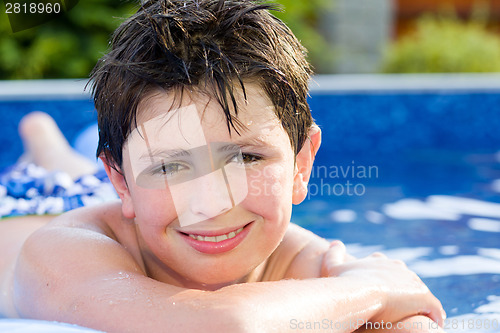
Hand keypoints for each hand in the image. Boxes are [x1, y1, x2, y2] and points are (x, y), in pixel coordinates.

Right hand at [322, 242, 445, 326]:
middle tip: (398, 305)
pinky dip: (434, 317)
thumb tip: (335, 242)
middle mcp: (399, 267)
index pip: (386, 265)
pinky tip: (432, 325)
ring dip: (418, 304)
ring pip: (420, 293)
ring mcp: (413, 282)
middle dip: (403, 289)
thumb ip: (334, 253)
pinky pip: (434, 309)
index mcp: (381, 261)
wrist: (361, 292)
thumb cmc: (345, 281)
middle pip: (405, 278)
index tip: (381, 288)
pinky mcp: (426, 297)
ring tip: (415, 318)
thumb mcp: (333, 265)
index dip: (384, 276)